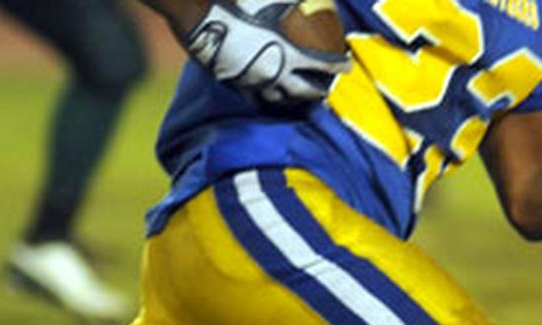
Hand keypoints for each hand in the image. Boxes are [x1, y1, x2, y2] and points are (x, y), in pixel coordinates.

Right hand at [184, 0, 350, 103]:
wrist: (194, 8)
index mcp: (290, 53)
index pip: (323, 65)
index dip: (338, 65)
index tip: (346, 65)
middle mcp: (274, 73)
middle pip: (305, 90)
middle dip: (319, 90)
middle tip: (326, 86)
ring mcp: (252, 82)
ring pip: (279, 98)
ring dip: (293, 97)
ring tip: (300, 93)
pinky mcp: (231, 83)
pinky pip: (253, 96)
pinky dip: (264, 95)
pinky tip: (266, 91)